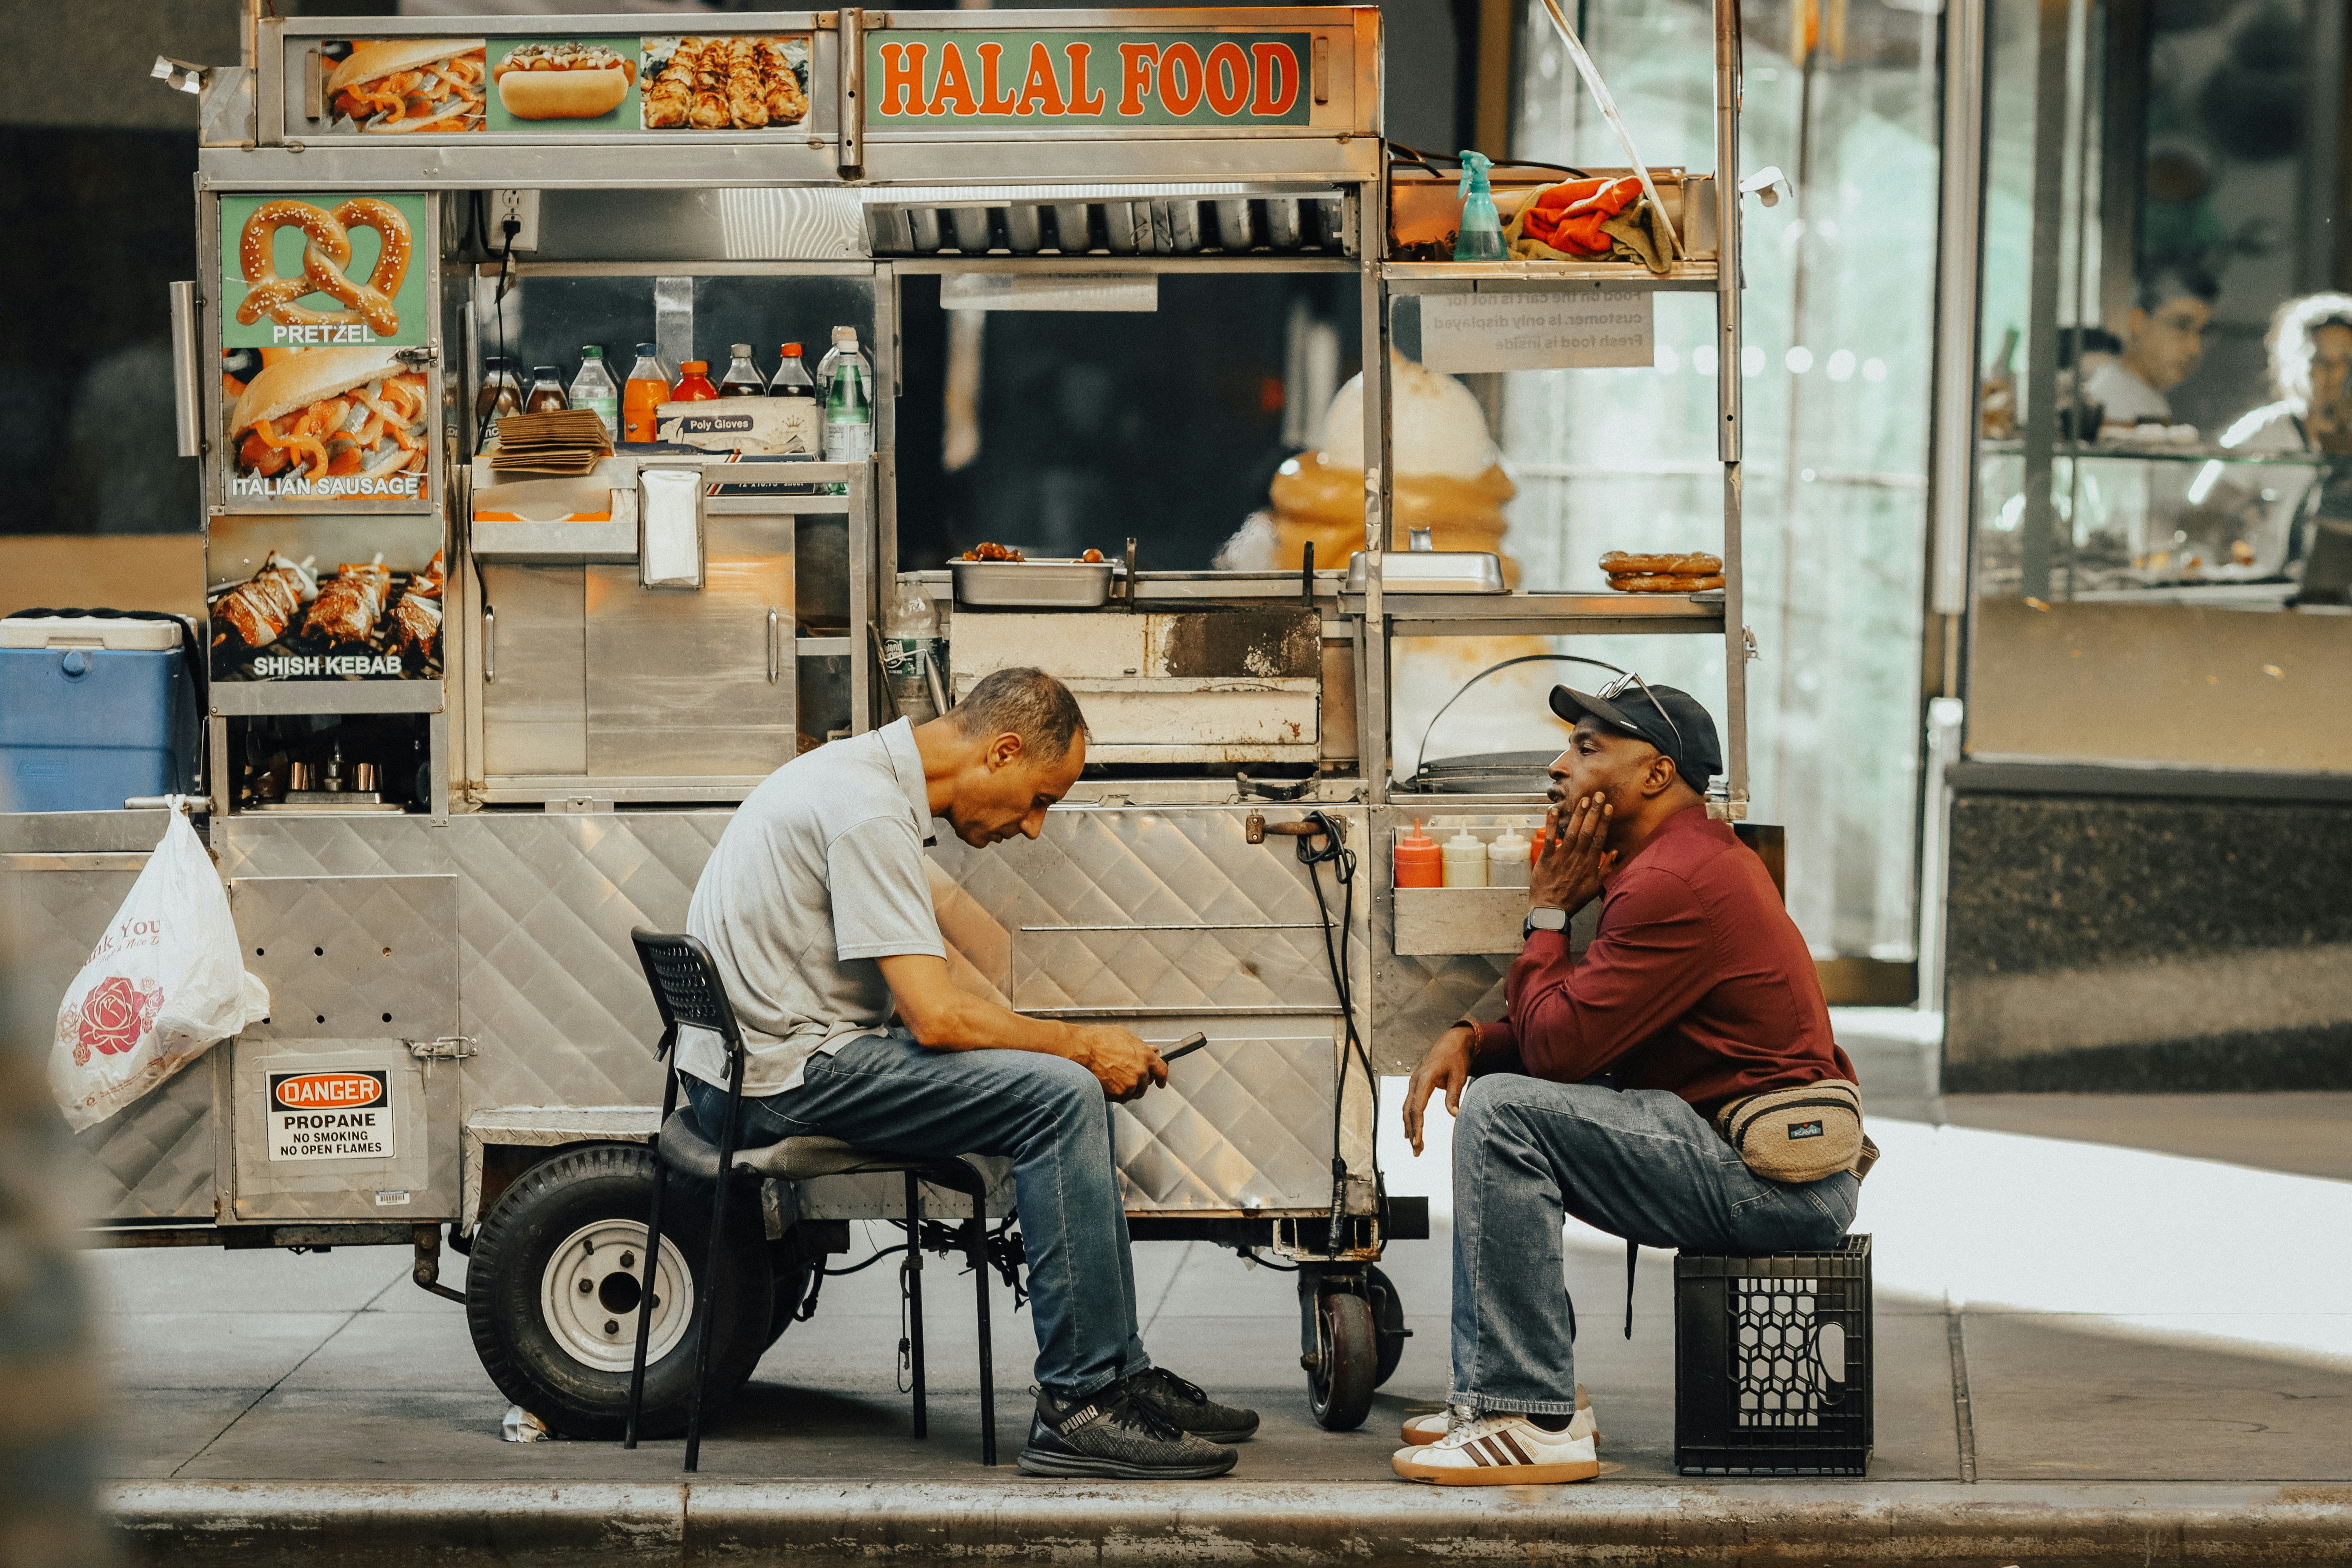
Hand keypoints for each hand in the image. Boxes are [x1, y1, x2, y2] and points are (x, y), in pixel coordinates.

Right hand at [1068, 1023, 1165, 1102]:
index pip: (1162, 1071)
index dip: (1162, 1077)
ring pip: (1135, 1092)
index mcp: (1146, 1056)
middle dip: (1140, 1080)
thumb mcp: (1125, 1036)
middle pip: (1147, 1083)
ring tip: (1115, 1076)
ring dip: (1129, 1088)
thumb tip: (1152, 1050)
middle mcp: (1141, 1072)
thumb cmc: (1099, 1040)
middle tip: (1127, 1074)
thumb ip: (1142, 1047)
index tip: (1161, 1081)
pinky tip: (1109, 1082)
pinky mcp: (1119, 1094)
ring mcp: (1130, 1085)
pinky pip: (1123, 1098)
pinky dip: (1118, 1093)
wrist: (1082, 1050)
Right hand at [1403, 1024, 1476, 1155]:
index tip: (1417, 1142)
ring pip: (1407, 1109)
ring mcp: (1414, 1083)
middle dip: (1411, 1132)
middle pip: (1408, 1111)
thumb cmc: (1456, 1057)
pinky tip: (1412, 1131)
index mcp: (1425, 1078)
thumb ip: (1454, 1096)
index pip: (1417, 1107)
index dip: (1417, 1126)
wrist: (1452, 1042)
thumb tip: (1455, 1115)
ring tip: (1416, 1146)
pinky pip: (1410, 1104)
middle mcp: (1415, 1081)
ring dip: (1410, 1128)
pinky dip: (1410, 1119)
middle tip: (1417, 1151)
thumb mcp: (1459, 1076)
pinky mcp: (1416, 1085)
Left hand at [1530, 792, 1616, 918]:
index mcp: (1589, 864)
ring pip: (1572, 832)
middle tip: (1597, 795)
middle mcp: (1577, 858)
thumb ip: (1606, 868)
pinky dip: (1551, 824)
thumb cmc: (1573, 899)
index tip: (1608, 807)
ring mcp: (1561, 857)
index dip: (1604, 822)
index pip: (1599, 838)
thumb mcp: (1595, 886)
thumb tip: (1616, 851)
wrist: (1551, 910)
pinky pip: (1549, 838)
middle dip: (1593, 812)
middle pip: (1587, 831)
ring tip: (1583, 800)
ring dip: (1577, 815)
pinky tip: (1552, 810)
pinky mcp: (1546, 858)